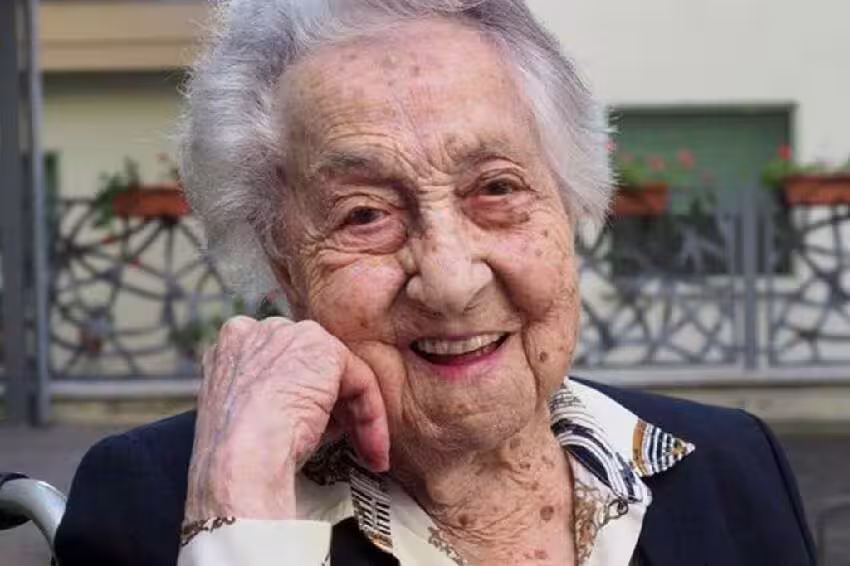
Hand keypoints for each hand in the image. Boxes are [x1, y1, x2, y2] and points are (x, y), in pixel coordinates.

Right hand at [184, 316, 389, 520]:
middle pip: (312, 365)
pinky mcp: (323, 349)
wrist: (240, 462)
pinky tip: (372, 449)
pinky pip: (360, 380)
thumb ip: (274, 397)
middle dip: (336, 406)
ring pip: (339, 374)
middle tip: (349, 444)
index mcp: (232, 345)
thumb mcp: (247, 417)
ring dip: (359, 418)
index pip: (280, 364)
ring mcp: (291, 335)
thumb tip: (309, 411)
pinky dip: (371, 416)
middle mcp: (259, 330)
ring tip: (367, 454)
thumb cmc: (238, 457)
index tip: (315, 433)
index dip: (302, 398)